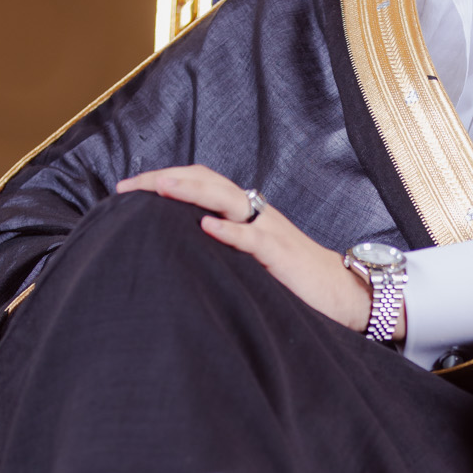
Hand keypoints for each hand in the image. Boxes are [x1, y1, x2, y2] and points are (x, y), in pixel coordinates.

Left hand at [115, 166, 383, 334]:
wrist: (345, 293)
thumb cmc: (296, 281)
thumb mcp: (253, 260)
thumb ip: (224, 249)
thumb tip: (181, 248)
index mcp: (246, 212)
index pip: (201, 182)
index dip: (166, 180)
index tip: (127, 189)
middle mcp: (256, 213)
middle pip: (206, 181)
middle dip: (164, 179)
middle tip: (127, 188)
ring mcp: (270, 230)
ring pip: (226, 198)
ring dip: (190, 191)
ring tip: (158, 189)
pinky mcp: (282, 254)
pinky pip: (254, 237)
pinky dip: (230, 230)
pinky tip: (205, 227)